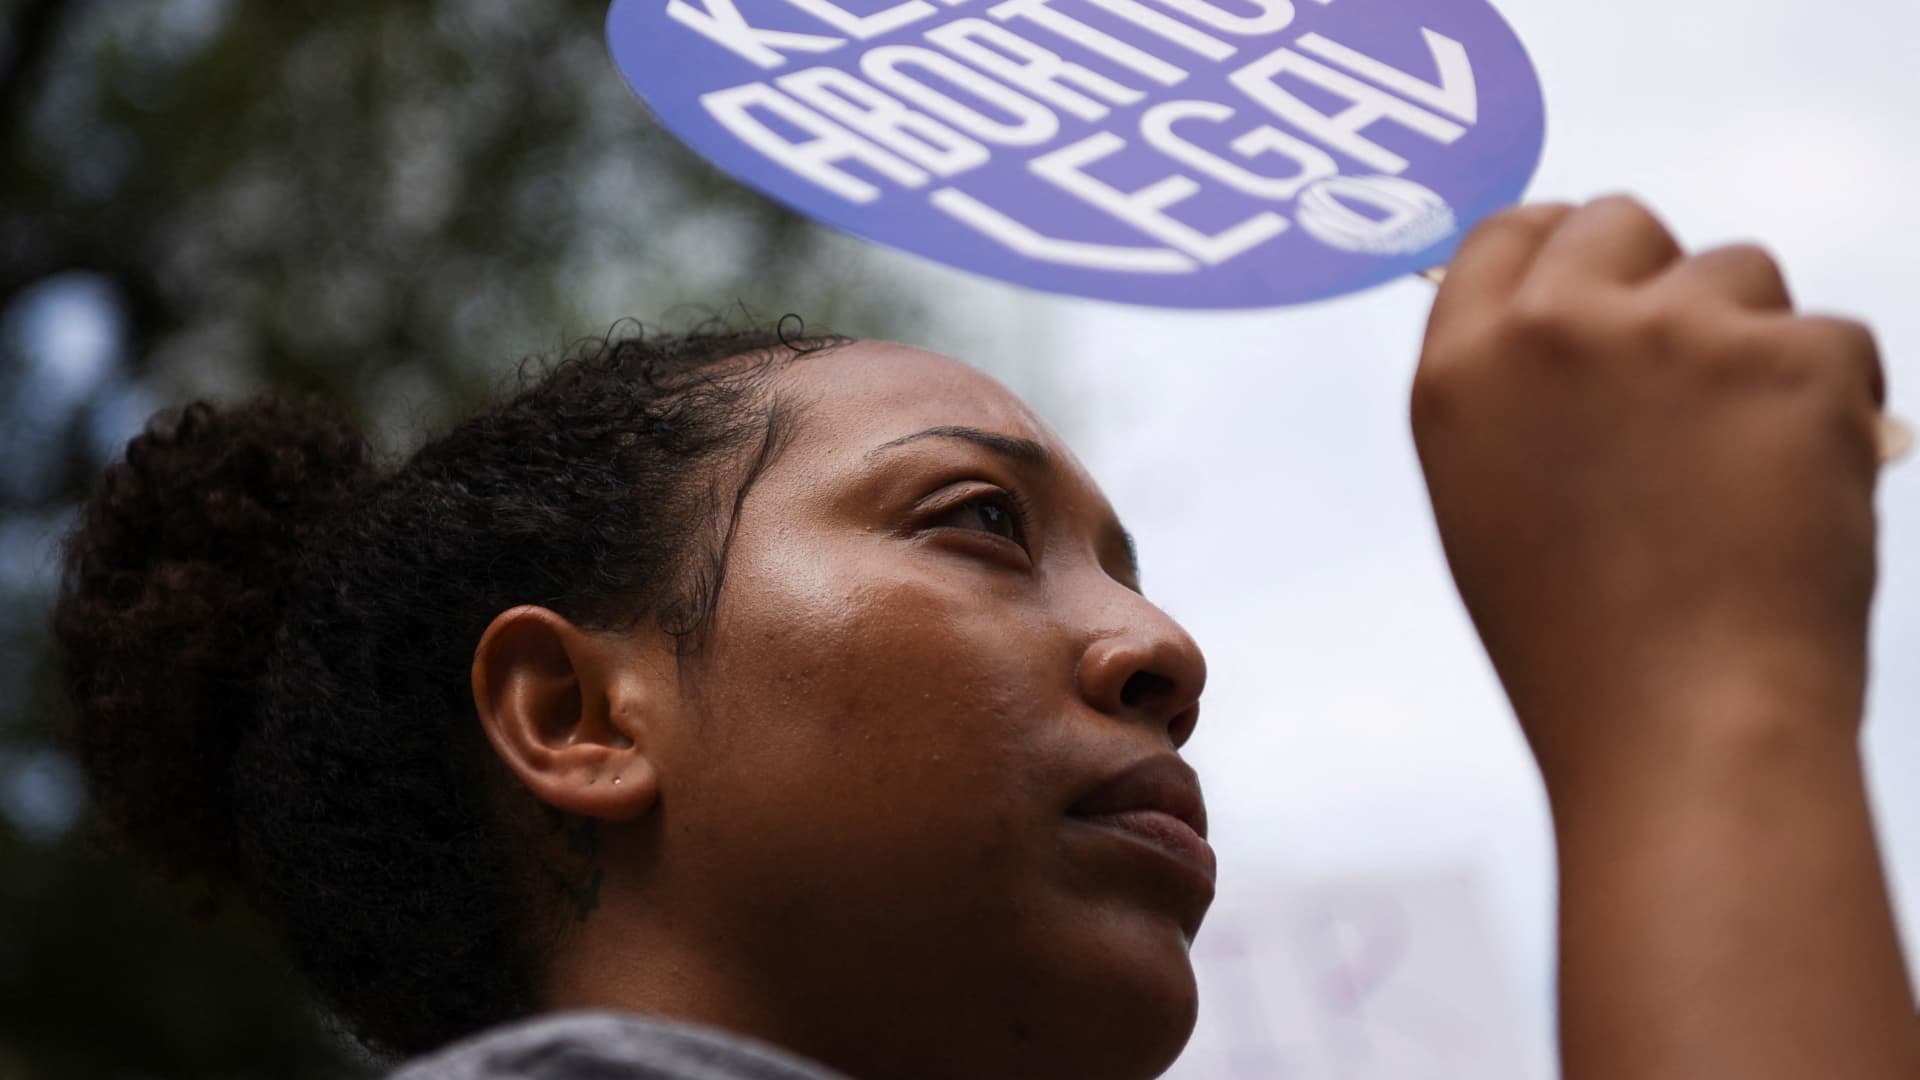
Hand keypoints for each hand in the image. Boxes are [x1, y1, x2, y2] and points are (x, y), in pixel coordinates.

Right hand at [1411, 196, 1884, 789]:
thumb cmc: (1582, 646)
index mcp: (1461, 369)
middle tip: (1690, 376)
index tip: (1601, 278)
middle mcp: (1555, 328)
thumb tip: (1578, 324)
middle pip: (1621, 222)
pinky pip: (1833, 339)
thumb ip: (1511, 392)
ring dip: (1752, 341)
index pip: (1506, 234)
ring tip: (1743, 464)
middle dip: (1660, 281)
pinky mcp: (1791, 355)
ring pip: (1740, 271)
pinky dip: (1832, 402)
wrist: (1686, 725)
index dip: (1560, 250)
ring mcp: (1675, 332)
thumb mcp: (1486, 499)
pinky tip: (1801, 490)